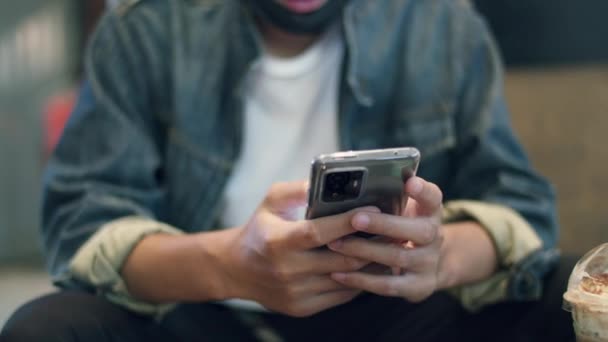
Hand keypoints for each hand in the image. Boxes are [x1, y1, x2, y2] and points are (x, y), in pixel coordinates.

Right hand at [220, 181, 376, 316]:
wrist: (237, 270)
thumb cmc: (260, 229)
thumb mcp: (270, 201)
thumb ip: (298, 189)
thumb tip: (329, 181)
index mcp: (277, 241)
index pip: (318, 232)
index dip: (347, 222)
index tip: (373, 209)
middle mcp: (287, 270)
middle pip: (341, 260)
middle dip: (372, 244)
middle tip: (394, 229)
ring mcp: (296, 292)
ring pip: (346, 279)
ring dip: (371, 264)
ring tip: (390, 247)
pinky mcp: (303, 307)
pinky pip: (341, 295)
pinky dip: (359, 280)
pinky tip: (371, 266)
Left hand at [327, 177, 444, 302]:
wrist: (426, 264)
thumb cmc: (401, 227)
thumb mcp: (401, 210)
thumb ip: (386, 199)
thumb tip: (347, 187)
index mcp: (430, 212)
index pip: (433, 197)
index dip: (422, 190)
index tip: (409, 182)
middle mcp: (434, 237)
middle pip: (418, 230)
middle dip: (384, 224)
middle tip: (355, 219)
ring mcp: (428, 264)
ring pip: (398, 257)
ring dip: (364, 251)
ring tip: (335, 244)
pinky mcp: (418, 287)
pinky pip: (388, 285)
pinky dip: (361, 280)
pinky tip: (337, 273)